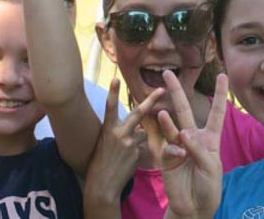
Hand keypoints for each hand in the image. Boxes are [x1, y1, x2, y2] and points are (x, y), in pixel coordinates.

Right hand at [85, 79, 165, 207]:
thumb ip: (120, 132)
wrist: (102, 185)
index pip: (110, 107)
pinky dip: (138, 153)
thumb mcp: (105, 143)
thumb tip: (138, 128)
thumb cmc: (100, 162)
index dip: (113, 93)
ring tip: (123, 154)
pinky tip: (127, 163)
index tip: (115, 78)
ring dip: (138, 140)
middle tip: (162, 89)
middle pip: (138, 113)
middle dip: (151, 101)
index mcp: (108, 129)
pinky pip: (142, 148)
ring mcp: (130, 144)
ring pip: (143, 134)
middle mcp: (119, 134)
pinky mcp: (137, 154)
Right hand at [158, 70, 226, 218]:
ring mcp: (177, 146)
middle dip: (176, 91)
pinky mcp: (166, 157)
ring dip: (166, 119)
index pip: (216, 112)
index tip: (223, 75)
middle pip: (184, 110)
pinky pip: (166, 146)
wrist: (194, 207)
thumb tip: (183, 133)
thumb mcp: (211, 167)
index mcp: (209, 138)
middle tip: (167, 73)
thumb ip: (199, 149)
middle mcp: (192, 137)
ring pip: (170, 125)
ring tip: (162, 112)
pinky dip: (173, 149)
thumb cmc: (208, 187)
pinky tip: (178, 153)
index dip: (220, 94)